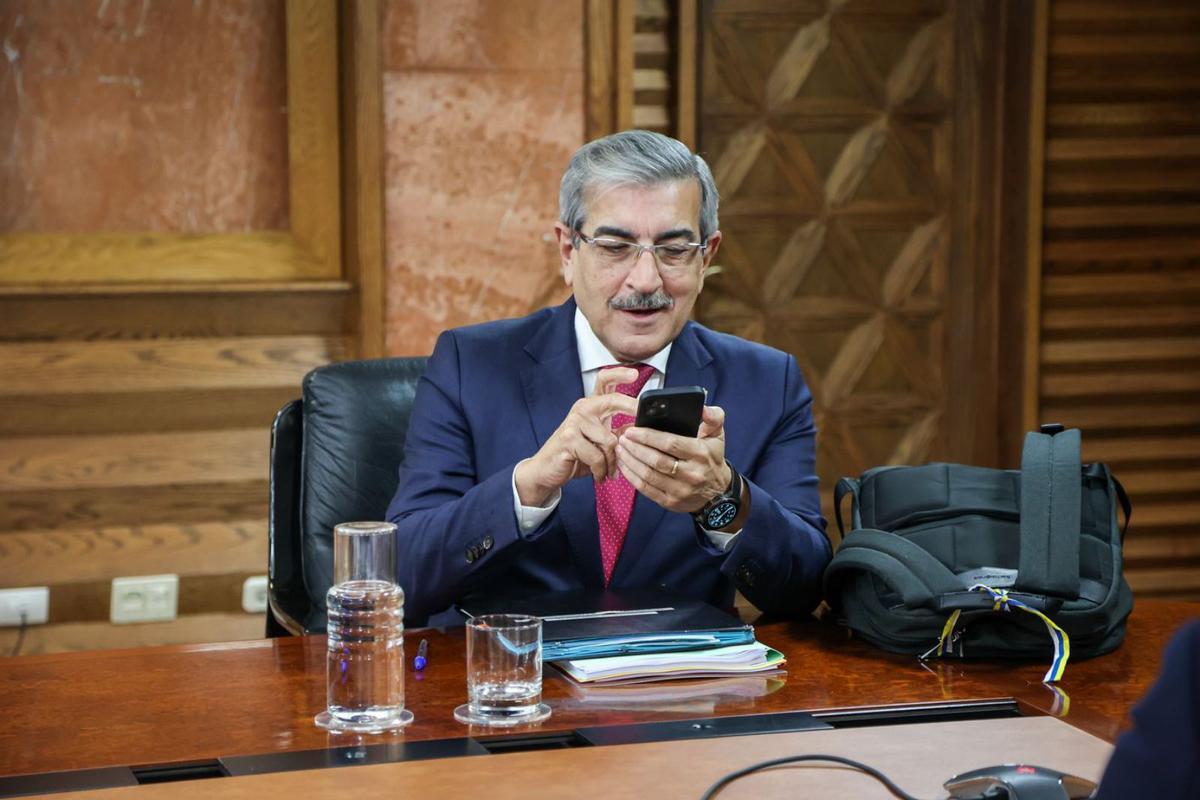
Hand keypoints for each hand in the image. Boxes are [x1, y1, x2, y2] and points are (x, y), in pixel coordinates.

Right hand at [513, 367, 639, 505]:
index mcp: (592, 406)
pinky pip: (598, 456)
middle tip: (643, 421)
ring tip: (610, 472)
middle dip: (632, 407)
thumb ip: (618, 432)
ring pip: (610, 440)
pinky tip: (599, 476)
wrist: (547, 470)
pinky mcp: (569, 439)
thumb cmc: (576, 456)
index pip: (605, 381)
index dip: (620, 374)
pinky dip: (601, 470)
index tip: (635, 374)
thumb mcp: (601, 443)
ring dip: (613, 462)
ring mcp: (574, 422)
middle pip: (613, 400)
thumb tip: (641, 426)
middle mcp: (583, 409)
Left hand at [615, 405, 731, 514]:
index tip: (632, 430)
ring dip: (630, 461)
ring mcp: (680, 490)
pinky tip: (624, 465)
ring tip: (620, 449)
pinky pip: (646, 489)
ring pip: (648, 475)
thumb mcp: (718, 435)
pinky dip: (631, 476)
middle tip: (622, 438)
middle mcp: (691, 474)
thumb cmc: (711, 458)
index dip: (648, 437)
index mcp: (700, 454)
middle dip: (635, 448)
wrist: (717, 492)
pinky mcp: (670, 502)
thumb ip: (713, 417)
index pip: (670, 443)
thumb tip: (702, 409)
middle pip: (656, 460)